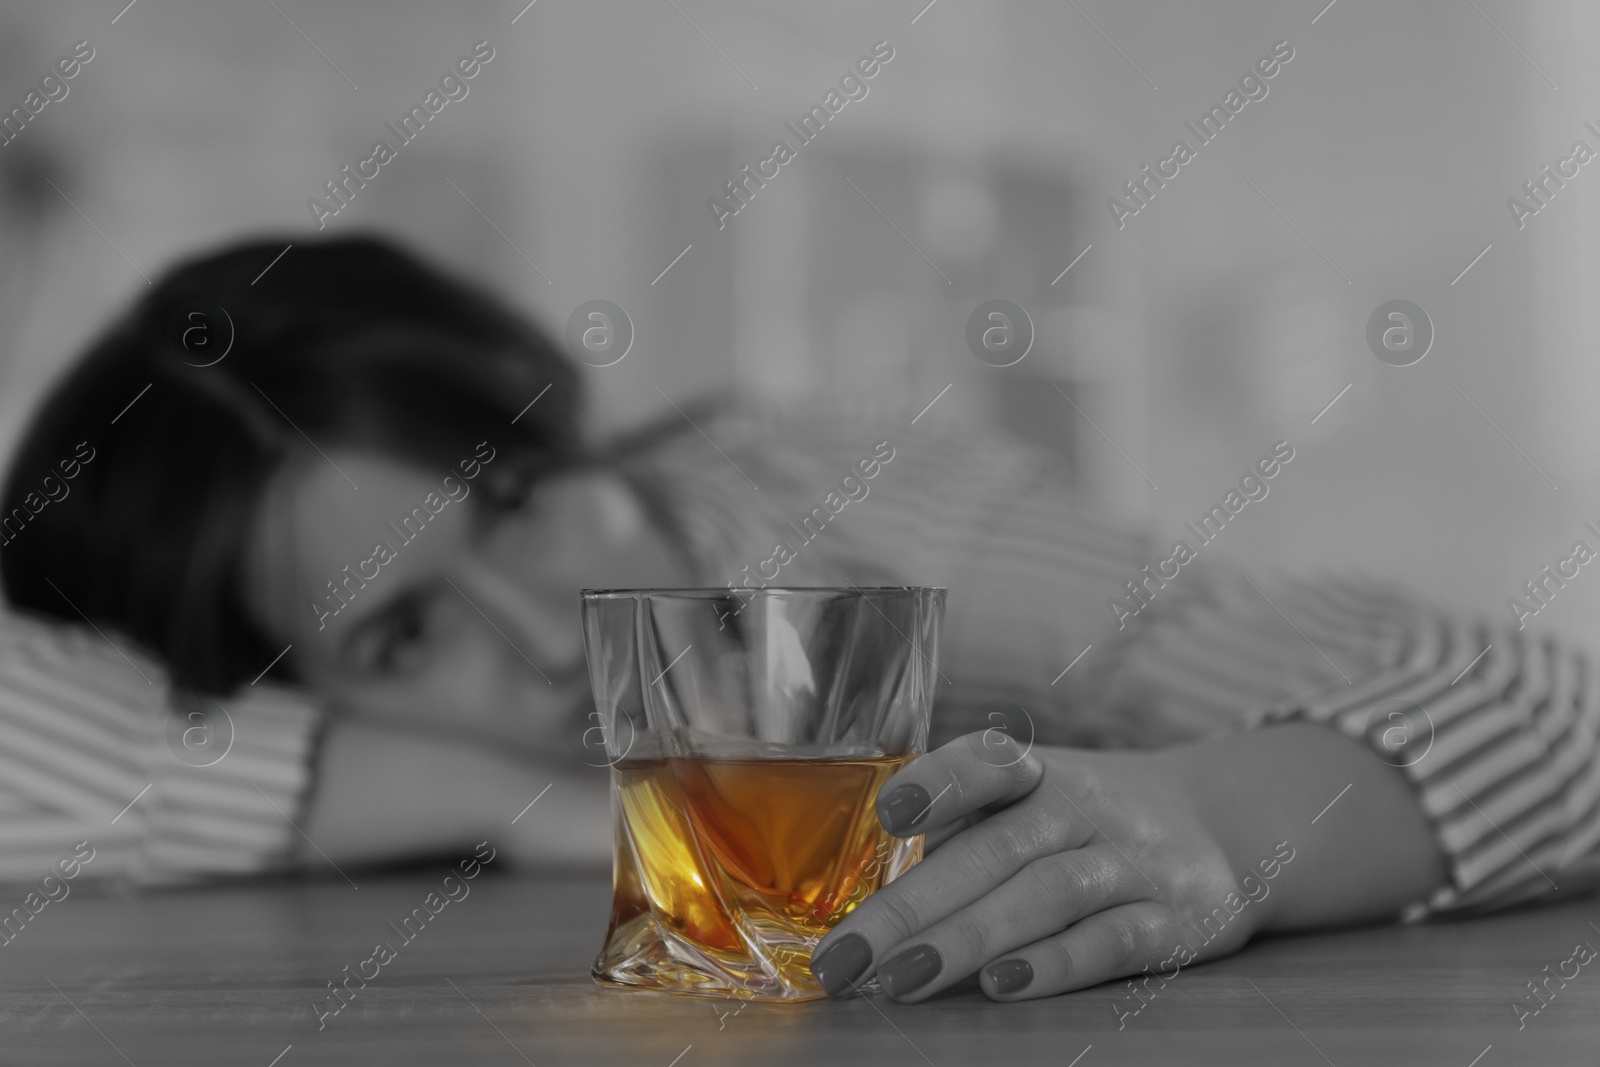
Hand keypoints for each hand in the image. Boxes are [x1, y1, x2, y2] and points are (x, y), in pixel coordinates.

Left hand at [808, 730, 1272, 1001]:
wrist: (1225, 825)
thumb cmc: (1087, 823)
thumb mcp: (1031, 804)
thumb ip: (960, 835)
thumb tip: (858, 899)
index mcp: (1037, 774)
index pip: (987, 764)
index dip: (939, 784)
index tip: (889, 815)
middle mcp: (1084, 808)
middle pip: (992, 852)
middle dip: (910, 909)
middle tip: (843, 958)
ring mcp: (1133, 862)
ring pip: (1045, 896)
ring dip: (968, 940)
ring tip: (900, 978)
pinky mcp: (1177, 919)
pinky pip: (1114, 939)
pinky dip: (1059, 963)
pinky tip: (1003, 984)